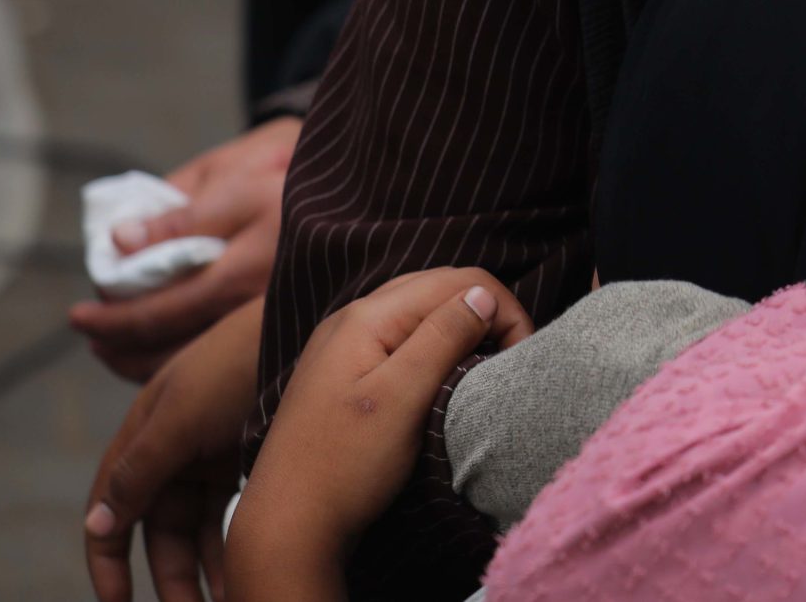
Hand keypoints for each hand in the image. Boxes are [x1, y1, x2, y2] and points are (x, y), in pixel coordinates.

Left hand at [71, 117, 300, 380]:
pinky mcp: (284, 322)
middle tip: (92, 337)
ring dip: (146, 360)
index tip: (79, 315)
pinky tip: (165, 346)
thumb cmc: (285, 168)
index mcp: (245, 267)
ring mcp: (272, 319)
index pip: (162, 311)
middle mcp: (259, 304)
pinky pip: (223, 357)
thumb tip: (120, 242)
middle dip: (122, 347)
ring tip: (117, 348)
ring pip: (198, 361)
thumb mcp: (231, 176)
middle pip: (174, 349)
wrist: (356, 180)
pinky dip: (183, 359)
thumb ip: (177, 215)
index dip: (112, 319)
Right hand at [83, 296, 261, 601]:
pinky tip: (250, 566)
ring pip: (200, 522)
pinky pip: (235, 506)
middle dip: (171, 575)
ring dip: (208, 564)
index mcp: (147, 430)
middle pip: (161, 526)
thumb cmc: (242, 358)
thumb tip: (99, 525)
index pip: (113, 504)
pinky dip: (237, 537)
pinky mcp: (256, 448)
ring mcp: (217, 446)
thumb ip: (141, 469)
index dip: (108, 557)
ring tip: (229, 598)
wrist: (315, 316)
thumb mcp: (183, 414)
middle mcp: (177, 442)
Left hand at [225, 268, 530, 596]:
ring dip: (461, 328)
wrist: (285, 525)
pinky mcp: (344, 371)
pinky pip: (402, 335)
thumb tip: (483, 295)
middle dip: (485, 312)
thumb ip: (442, 337)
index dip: (502, 309)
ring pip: (422, 310)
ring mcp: (344, 344)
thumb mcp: (402, 398)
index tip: (520, 357)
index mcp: (367, 317)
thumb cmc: (343, 465)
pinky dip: (436, 344)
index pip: (458, 281)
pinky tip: (444, 375)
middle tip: (509, 360)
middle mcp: (352, 319)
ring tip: (484, 367)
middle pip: (440, 287)